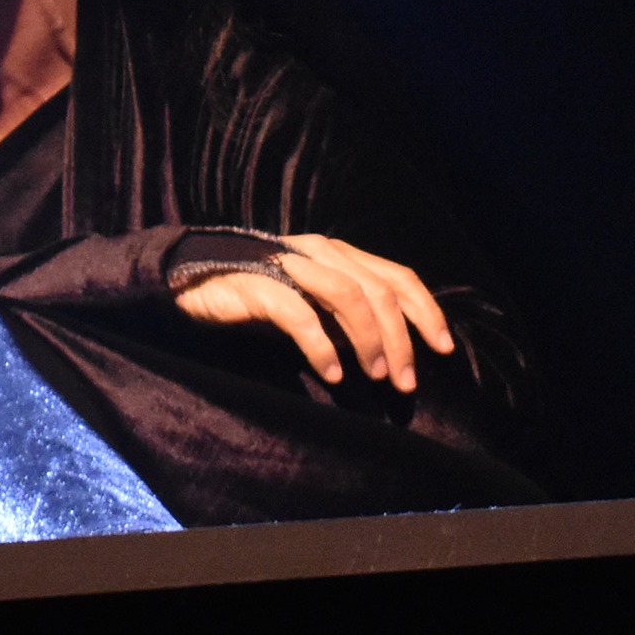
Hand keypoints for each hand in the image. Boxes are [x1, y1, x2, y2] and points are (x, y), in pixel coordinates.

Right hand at [171, 233, 457, 392]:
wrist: (190, 281)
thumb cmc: (257, 296)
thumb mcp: (312, 301)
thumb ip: (346, 312)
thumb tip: (391, 349)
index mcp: (339, 253)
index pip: (397, 276)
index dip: (426, 311)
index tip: (443, 349)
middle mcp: (321, 251)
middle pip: (379, 291)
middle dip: (401, 339)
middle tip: (405, 382)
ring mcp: (290, 264)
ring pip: (349, 297)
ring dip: (369, 340)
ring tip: (374, 377)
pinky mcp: (260, 285)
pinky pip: (300, 315)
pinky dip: (322, 347)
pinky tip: (332, 374)